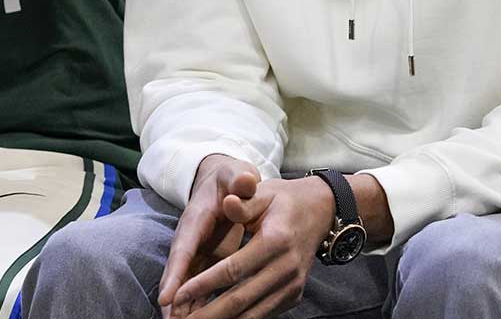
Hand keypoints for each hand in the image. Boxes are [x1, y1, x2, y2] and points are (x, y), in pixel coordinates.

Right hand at [158, 155, 260, 314]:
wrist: (224, 180)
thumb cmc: (232, 178)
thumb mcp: (237, 174)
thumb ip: (240, 179)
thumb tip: (244, 180)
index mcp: (196, 217)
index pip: (184, 247)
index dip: (176, 272)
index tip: (168, 296)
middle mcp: (191, 238)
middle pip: (178, 271)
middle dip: (173, 298)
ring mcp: (196, 251)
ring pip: (185, 282)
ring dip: (182, 306)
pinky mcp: (205, 260)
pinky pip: (196, 284)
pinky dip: (194, 303)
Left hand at [169, 176, 337, 318]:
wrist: (321, 212)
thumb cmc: (284, 201)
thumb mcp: (264, 194)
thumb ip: (243, 204)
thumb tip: (227, 202)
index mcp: (276, 241)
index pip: (233, 269)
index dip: (203, 284)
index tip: (178, 295)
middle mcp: (286, 268)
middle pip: (239, 299)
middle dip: (207, 314)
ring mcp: (292, 285)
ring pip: (251, 314)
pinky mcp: (293, 296)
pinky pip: (262, 314)